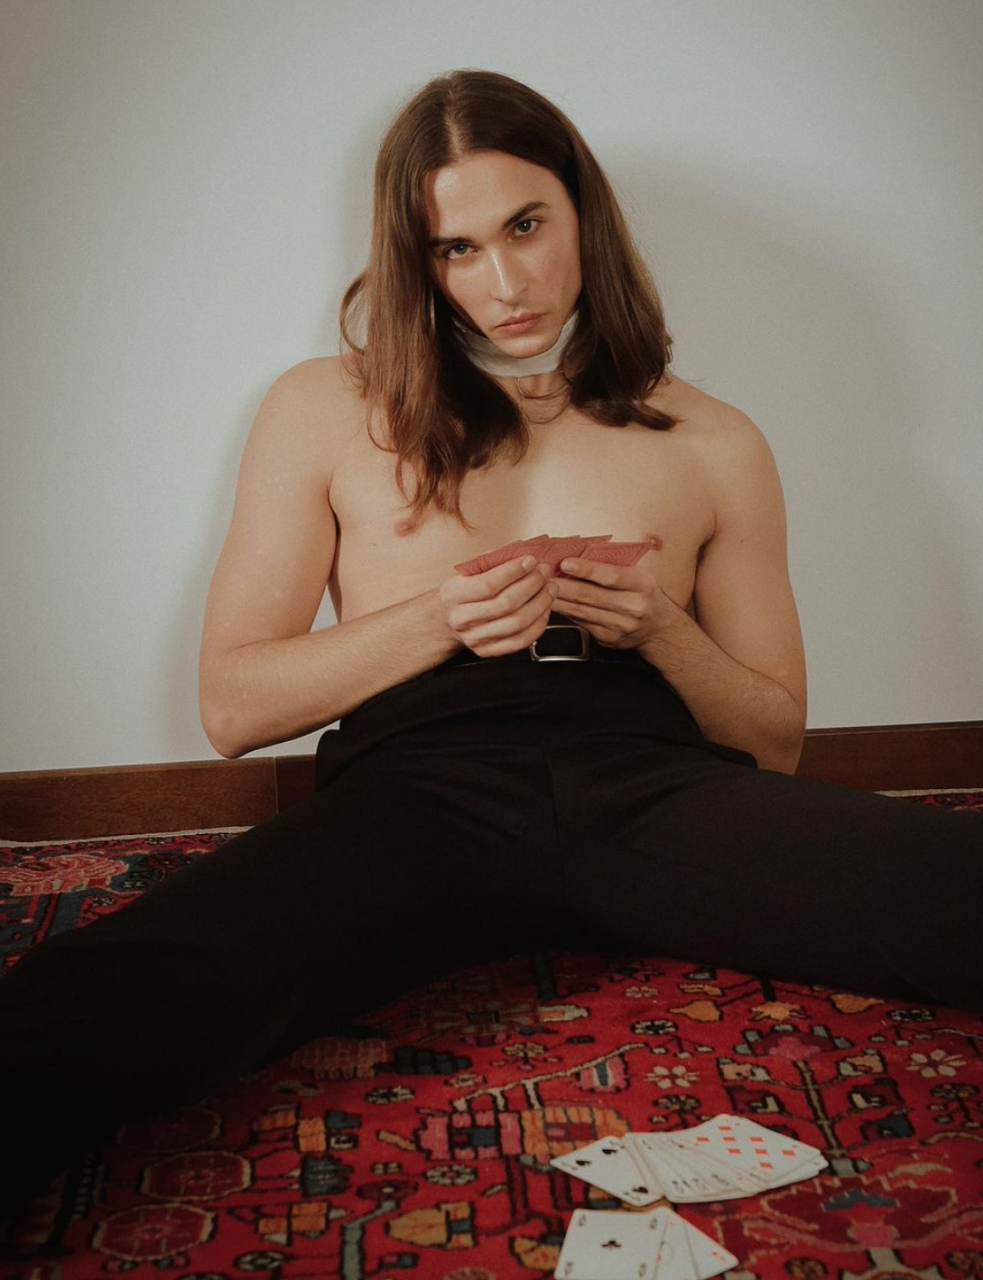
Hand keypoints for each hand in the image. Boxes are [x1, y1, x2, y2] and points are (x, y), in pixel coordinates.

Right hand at [437, 557, 558, 656]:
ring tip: (550, 588)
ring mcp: (475, 638)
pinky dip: (539, 624)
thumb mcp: (469, 572)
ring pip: (517, 623)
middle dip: (532, 585)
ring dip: (540, 603)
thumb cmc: (463, 591)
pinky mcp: (489, 651)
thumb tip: (523, 550)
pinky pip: (521, 641)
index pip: (488, 584)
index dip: (513, 572)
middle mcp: (462, 620)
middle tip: (544, 572)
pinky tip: (544, 609)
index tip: (530, 560)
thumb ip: (492, 561)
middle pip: (506, 604)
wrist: (447, 620)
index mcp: (453, 595)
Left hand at [550, 554, 674, 649]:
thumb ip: (612, 566)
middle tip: (542, 575)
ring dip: (558, 599)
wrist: (658, 627)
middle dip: (562, 585)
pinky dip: (566, 613)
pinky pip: (582, 623)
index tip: (565, 563)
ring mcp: (621, 626)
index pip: (611, 576)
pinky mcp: (609, 638)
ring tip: (542, 588)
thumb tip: (577, 555)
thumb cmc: (643, 594)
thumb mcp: (637, 575)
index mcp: (642, 585)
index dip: (586, 570)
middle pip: (590, 595)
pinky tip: (554, 604)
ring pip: (582, 611)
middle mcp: (633, 607)